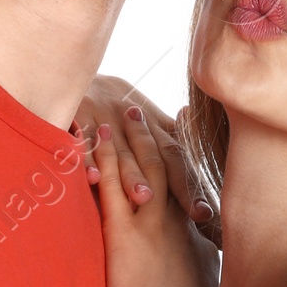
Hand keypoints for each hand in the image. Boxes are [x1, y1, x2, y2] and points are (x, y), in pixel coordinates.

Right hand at [73, 77, 219, 244]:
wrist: (79, 72)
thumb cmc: (117, 103)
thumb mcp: (149, 118)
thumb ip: (175, 139)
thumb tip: (203, 168)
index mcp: (155, 125)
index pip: (179, 157)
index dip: (193, 184)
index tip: (208, 214)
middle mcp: (136, 122)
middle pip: (159, 157)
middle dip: (178, 186)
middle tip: (195, 214)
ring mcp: (107, 119)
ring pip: (123, 152)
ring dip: (132, 175)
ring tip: (145, 197)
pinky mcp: (78, 117)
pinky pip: (83, 141)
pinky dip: (87, 159)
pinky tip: (92, 178)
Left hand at [91, 113, 215, 286]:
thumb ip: (201, 281)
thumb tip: (205, 282)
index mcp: (192, 238)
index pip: (188, 187)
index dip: (182, 158)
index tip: (181, 132)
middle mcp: (175, 223)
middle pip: (167, 167)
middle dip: (155, 135)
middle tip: (144, 110)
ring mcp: (150, 224)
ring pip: (142, 168)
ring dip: (131, 137)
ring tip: (122, 110)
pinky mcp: (123, 233)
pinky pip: (112, 185)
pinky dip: (104, 157)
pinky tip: (94, 135)